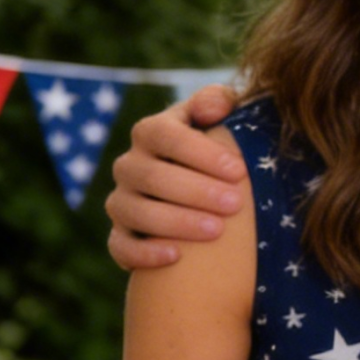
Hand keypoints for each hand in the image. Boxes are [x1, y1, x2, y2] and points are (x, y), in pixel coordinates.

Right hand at [106, 85, 245, 269]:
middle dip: (196, 190)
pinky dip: (144, 253)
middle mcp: (129, 166)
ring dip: (177, 221)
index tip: (238, 169)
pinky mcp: (121, 238)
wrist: (207, 198)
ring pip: (137, 212)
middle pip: (152, 176)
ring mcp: (122, 202)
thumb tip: (216, 107)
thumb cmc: (220, 155)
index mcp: (151, 133)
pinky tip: (176, 257)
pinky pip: (121, 247)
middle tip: (236, 203)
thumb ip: (220, 102)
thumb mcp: (223, 122)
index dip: (200, 151)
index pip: (164, 134)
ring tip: (217, 230)